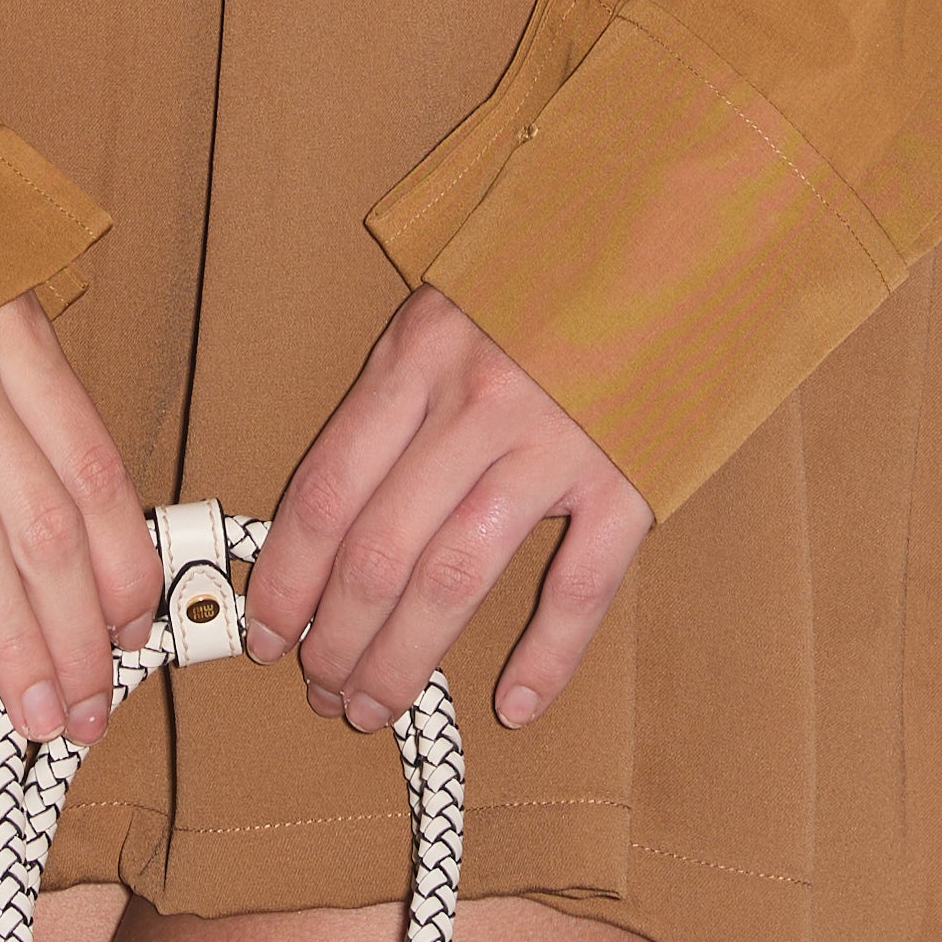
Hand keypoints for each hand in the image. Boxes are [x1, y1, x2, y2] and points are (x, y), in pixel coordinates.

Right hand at [0, 296, 159, 746]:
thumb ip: (5, 361)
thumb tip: (58, 471)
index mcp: (9, 327)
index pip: (94, 469)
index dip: (124, 563)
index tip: (135, 632)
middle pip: (46, 524)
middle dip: (80, 631)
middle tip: (93, 708)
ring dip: (12, 641)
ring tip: (36, 713)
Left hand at [244, 290, 651, 736]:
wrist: (676, 235)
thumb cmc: (549, 278)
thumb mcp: (450, 305)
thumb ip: (395, 392)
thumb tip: (328, 514)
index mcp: (420, 355)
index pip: (328, 490)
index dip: (287, 577)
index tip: (265, 634)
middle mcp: (478, 402)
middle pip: (380, 549)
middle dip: (337, 639)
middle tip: (321, 691)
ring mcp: (557, 443)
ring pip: (456, 577)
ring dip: (405, 657)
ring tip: (375, 706)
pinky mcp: (629, 477)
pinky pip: (580, 583)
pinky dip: (547, 655)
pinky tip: (514, 703)